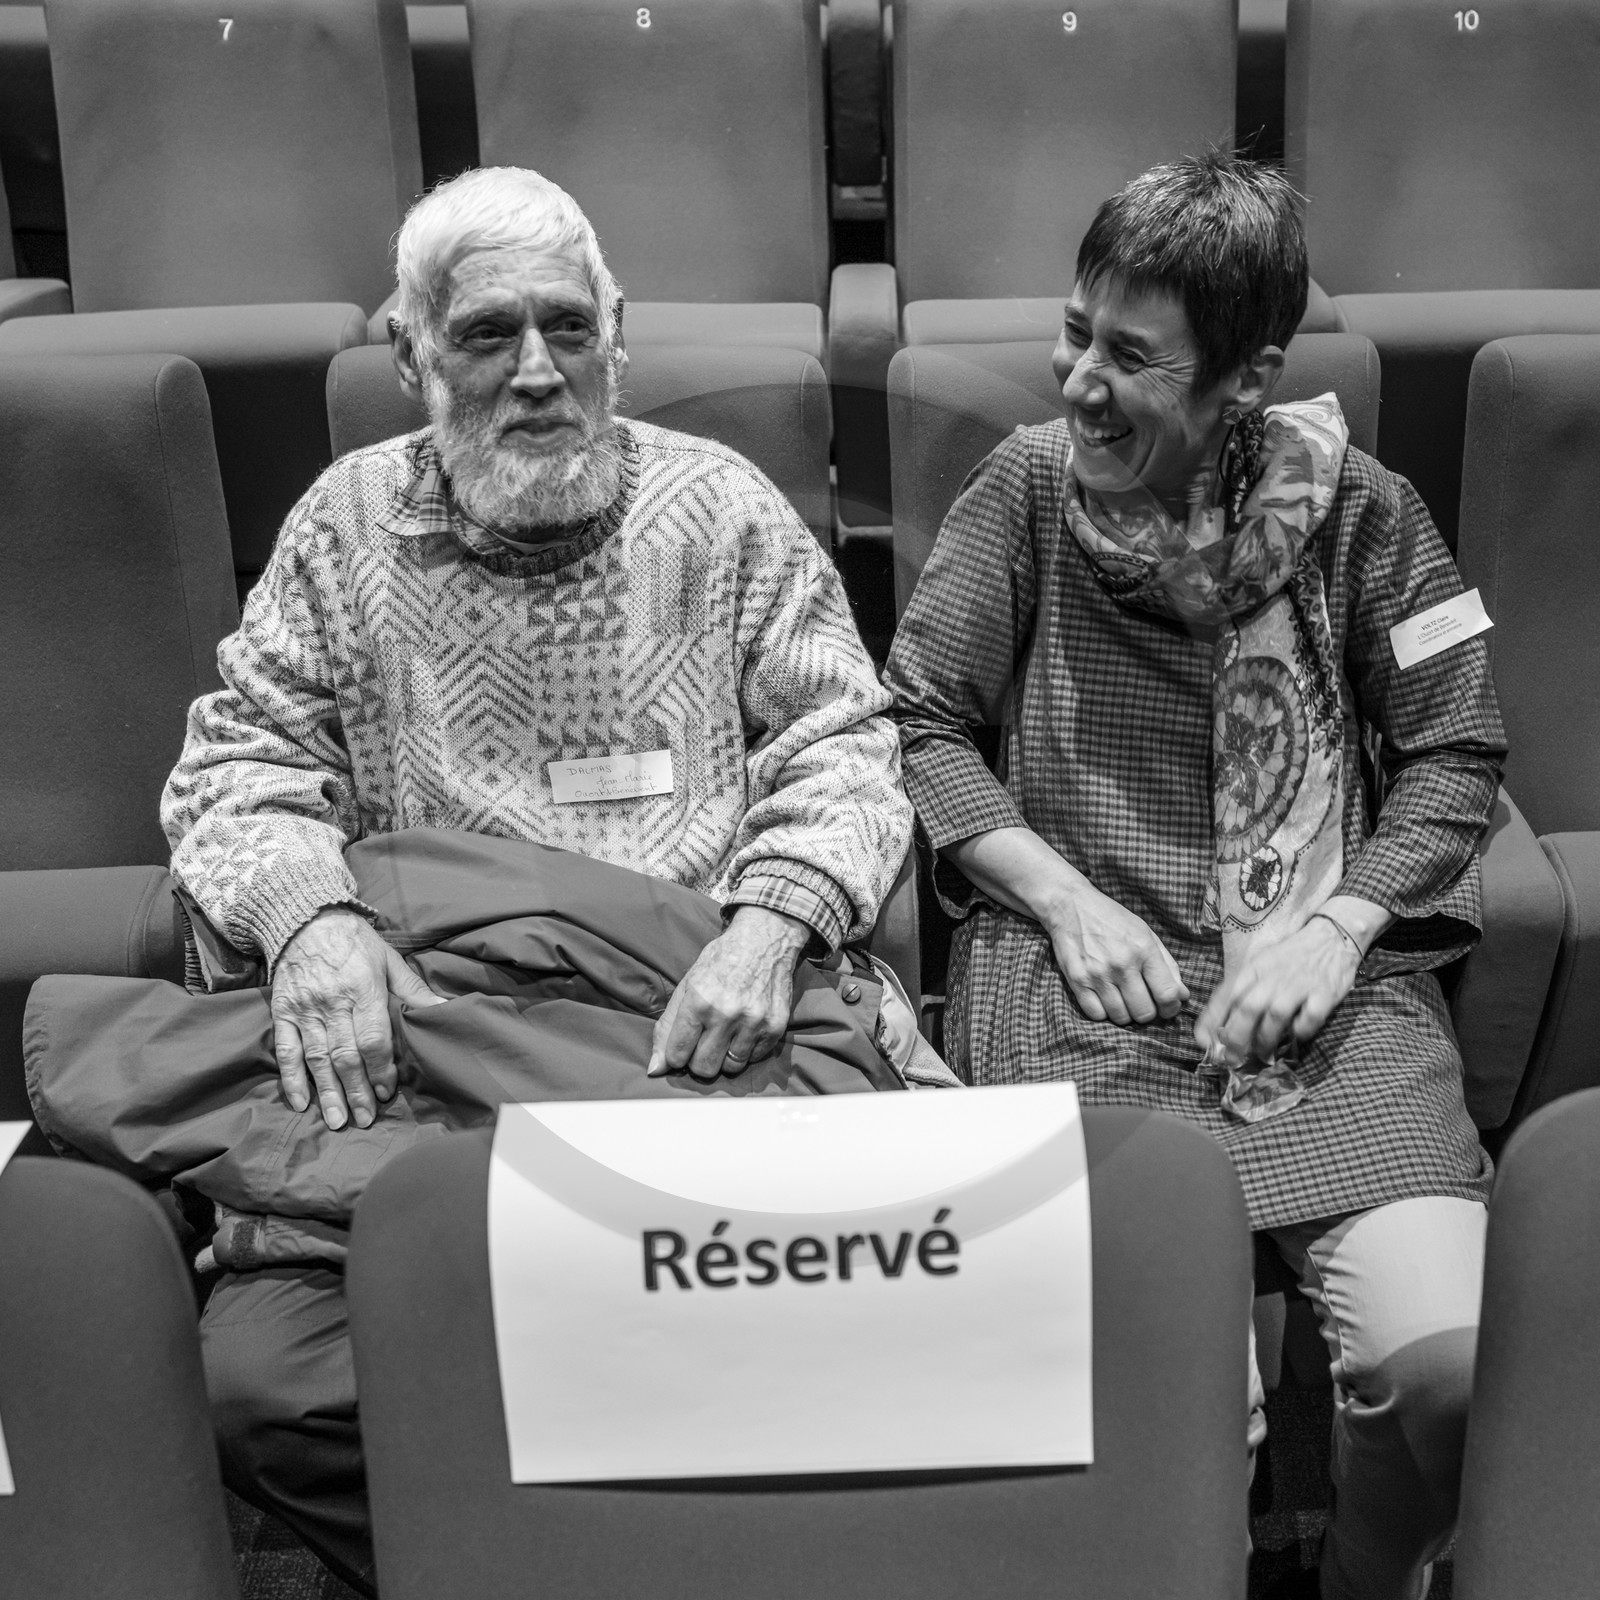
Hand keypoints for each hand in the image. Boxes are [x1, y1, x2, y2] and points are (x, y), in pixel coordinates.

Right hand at [271, 907, 444, 1129]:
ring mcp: (304, 1009)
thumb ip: (414, 990)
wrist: (305, 918)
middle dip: (356, 1090)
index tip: (387, 1090)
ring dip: (328, 1092)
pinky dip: (292, 1078)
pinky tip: (301, 1102)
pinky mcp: (283, 1012)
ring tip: (338, 1121)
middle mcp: (332, 1002)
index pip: (372, 1037)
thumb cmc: (355, 941)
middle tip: (366, 1119)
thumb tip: (445, 1010)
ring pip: (316, 1058)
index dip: (380, 1067)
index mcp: (363, 988)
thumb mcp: (389, 959)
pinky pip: (286, 1050)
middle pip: (345, 1054)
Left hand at [646, 906, 810, 1080]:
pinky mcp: (776, 1027)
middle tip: (703, 1042)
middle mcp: (727, 1013)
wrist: (764, 941)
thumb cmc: (720, 962)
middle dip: (698, 1061)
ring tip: (726, 1034)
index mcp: (699, 1001)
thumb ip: (667, 1027)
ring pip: (730, 1069)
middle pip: (704, 1068)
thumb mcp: (686, 986)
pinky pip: (754, 1059)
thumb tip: (654, 1069)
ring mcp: (754, 1021)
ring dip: (724, 1057)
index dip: (675, 1056)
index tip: (680, 1049)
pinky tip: (745, 1028)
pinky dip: (746, 1050)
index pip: (677, 1054)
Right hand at [1043, 879, 1189, 1025]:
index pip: (1167, 994)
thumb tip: (1182, 995)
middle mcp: (1121, 963)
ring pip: (1120, 1017)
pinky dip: (1103, 1012)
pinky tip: (1105, 999)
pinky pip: (1096, 1014)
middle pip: (1144, 1012)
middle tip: (1144, 1003)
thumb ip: (1167, 965)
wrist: (1071, 905)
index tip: (1168, 1007)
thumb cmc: (1112, 919)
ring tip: (1123, 999)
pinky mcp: (1077, 980)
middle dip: (1148, 1013)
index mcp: (1143, 949)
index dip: (1171, 1008)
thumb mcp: (1145, 933)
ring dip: (1126, 1014)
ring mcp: (1097, 974)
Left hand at [1194, 915, 1359, 1064]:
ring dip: (1265, 1038)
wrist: (1332, 936)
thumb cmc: (1290, 957)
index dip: (1212, 1021)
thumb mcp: (1260, 966)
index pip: (1226, 995)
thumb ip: (1243, 991)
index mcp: (1253, 969)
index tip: (1203, 1042)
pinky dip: (1302, 1030)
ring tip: (1262, 1053)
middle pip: (1248, 1008)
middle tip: (1231, 1058)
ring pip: (1275, 1015)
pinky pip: (1310, 1017)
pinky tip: (1298, 1035)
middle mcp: (1273, 976)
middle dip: (1236, 1036)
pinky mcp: (1324, 993)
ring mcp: (1299, 984)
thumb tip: (1220, 1025)